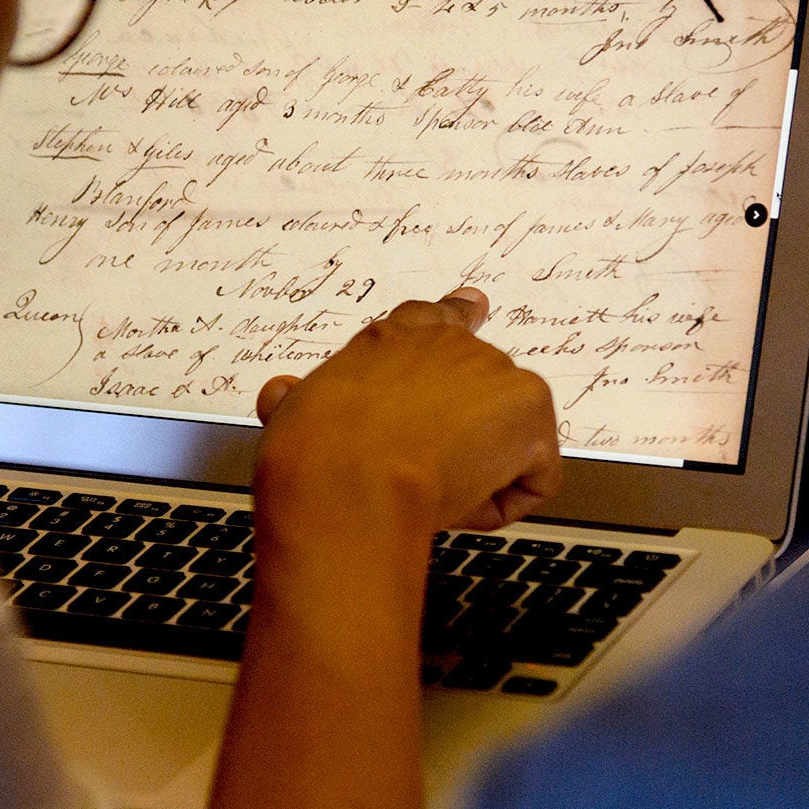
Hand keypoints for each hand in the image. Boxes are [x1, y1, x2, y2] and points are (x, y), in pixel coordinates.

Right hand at [252, 287, 559, 534]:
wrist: (347, 480)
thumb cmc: (315, 454)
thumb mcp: (294, 414)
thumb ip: (299, 400)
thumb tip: (277, 396)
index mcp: (390, 341)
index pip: (432, 319)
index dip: (455, 317)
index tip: (473, 305)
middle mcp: (446, 343)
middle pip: (483, 389)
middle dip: (464, 438)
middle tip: (422, 473)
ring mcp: (493, 370)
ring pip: (507, 439)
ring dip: (477, 472)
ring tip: (428, 487)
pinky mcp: (530, 406)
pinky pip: (531, 477)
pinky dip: (499, 504)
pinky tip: (456, 501)